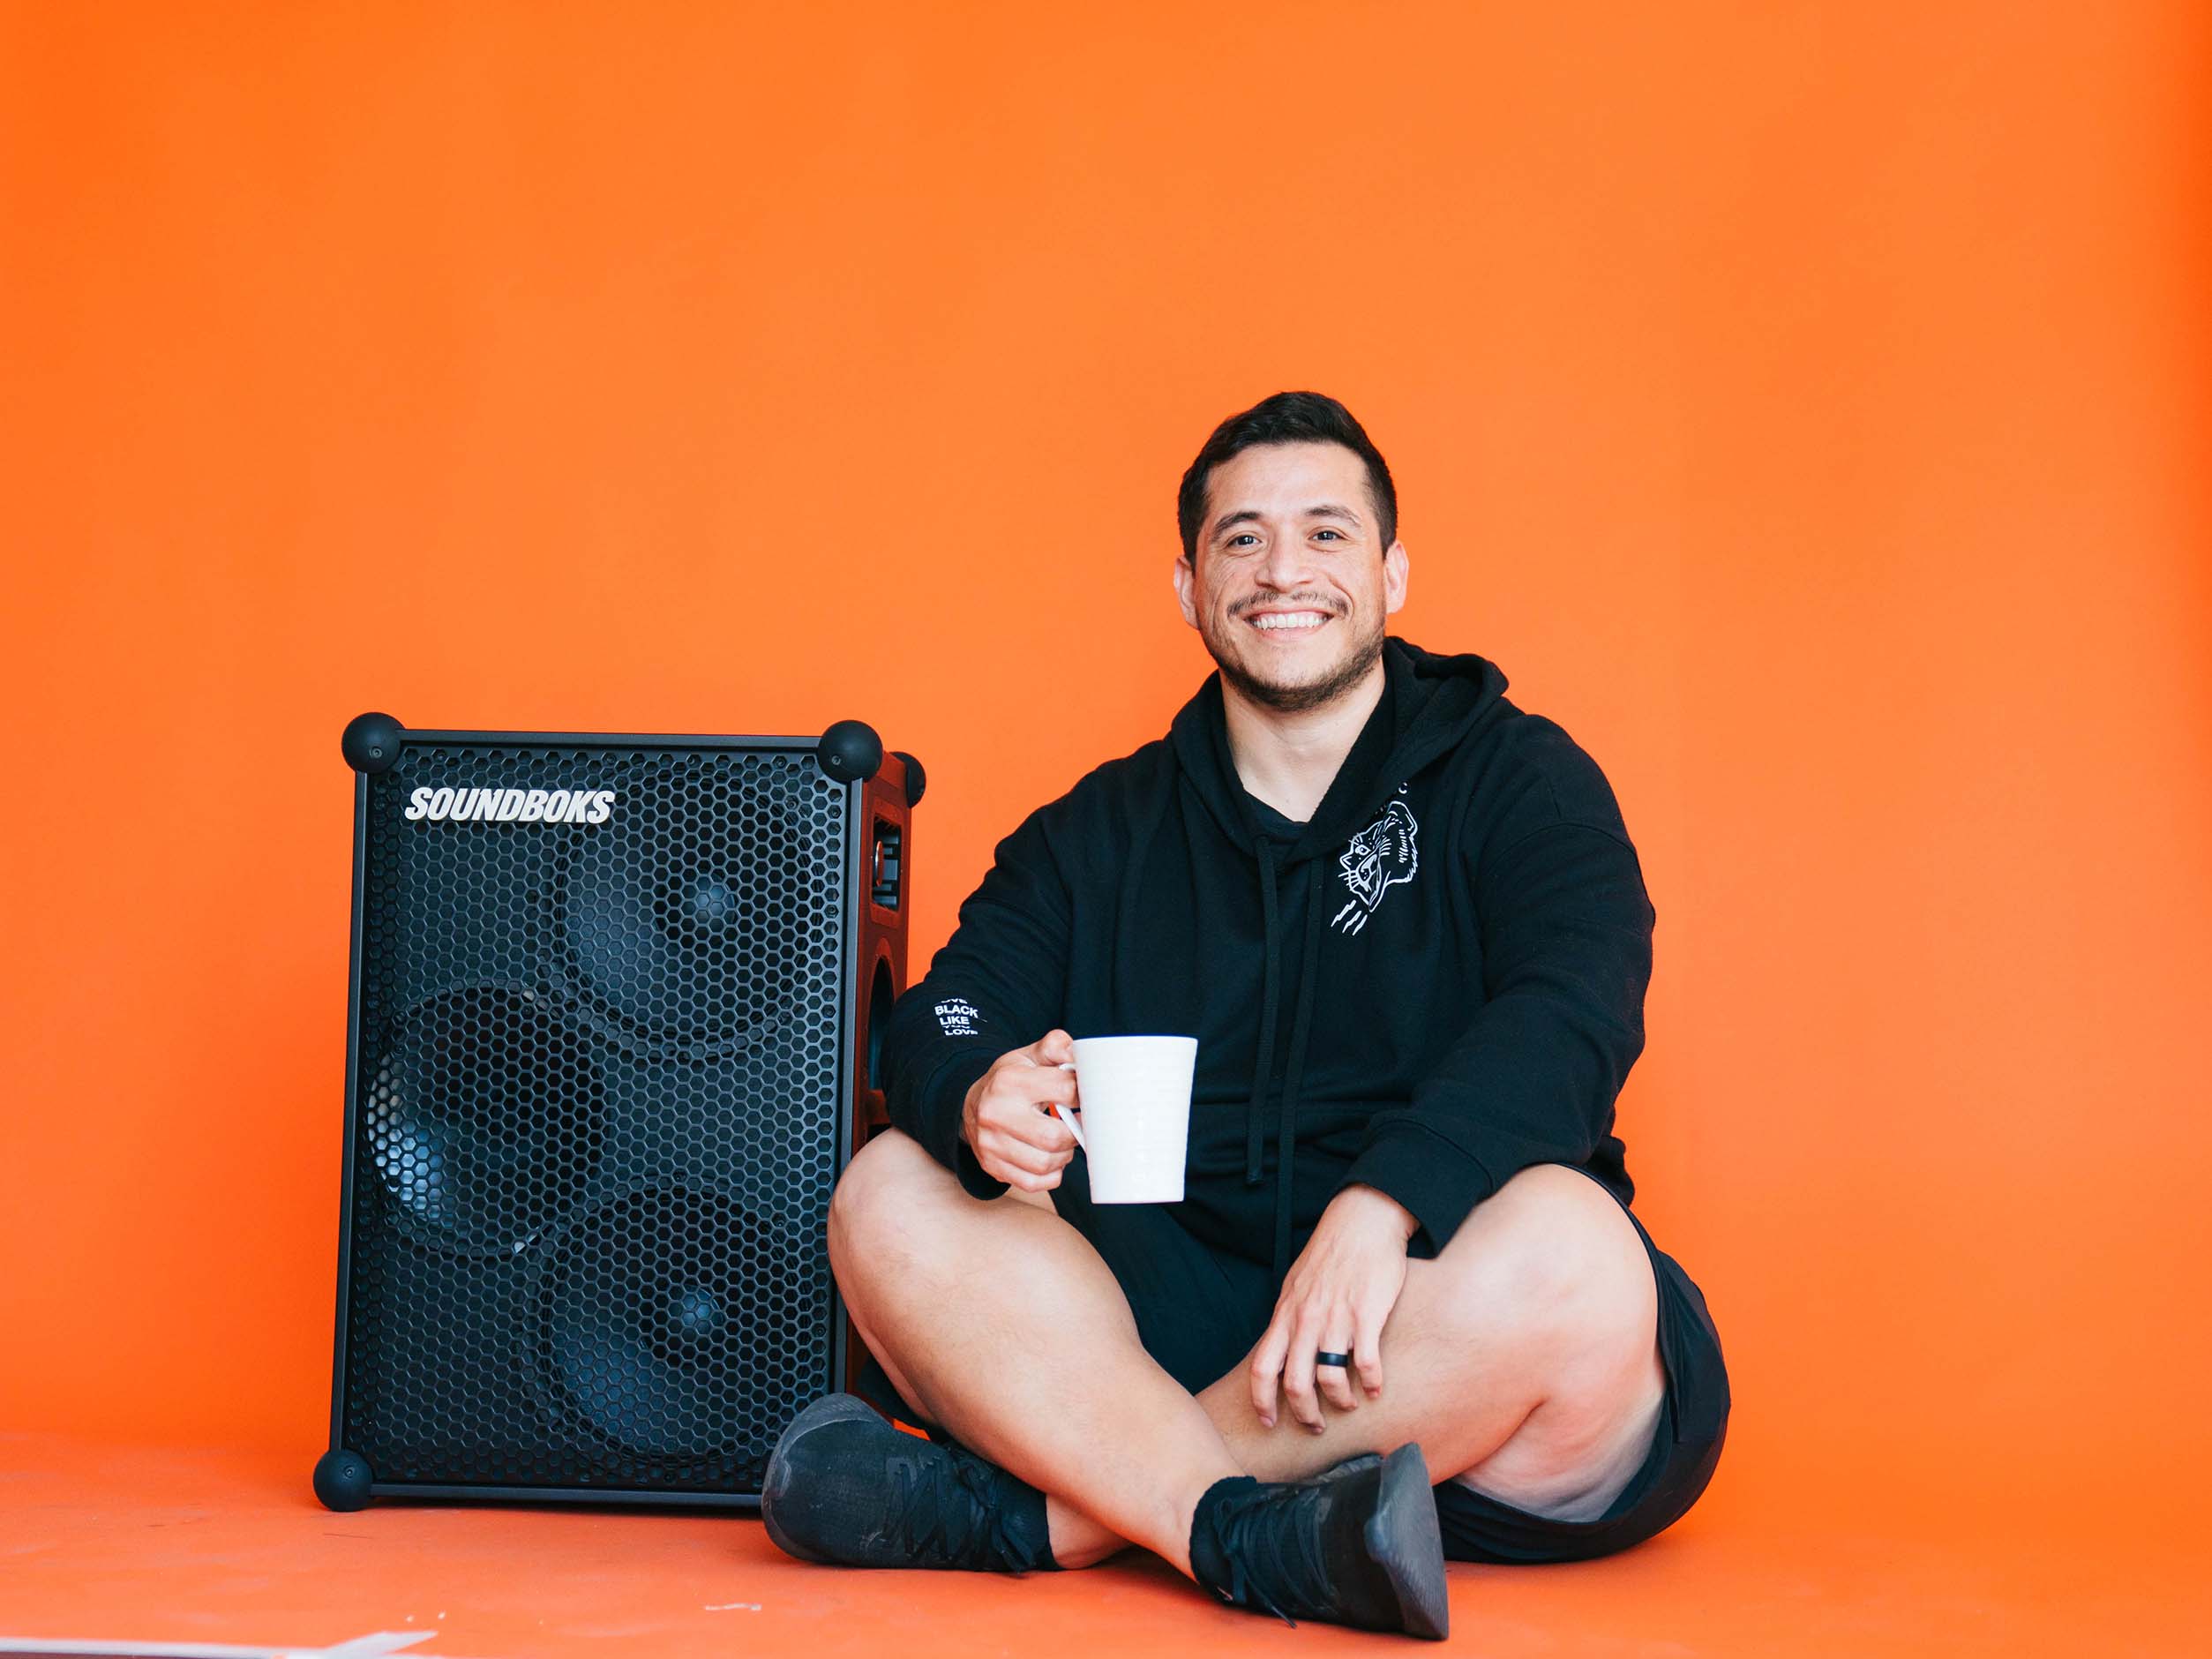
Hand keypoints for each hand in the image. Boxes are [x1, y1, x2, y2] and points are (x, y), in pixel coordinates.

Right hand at [960, 1029, 1081, 1192]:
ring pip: (1045, 1164)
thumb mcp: (1028, 1056)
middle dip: (1075, 1133)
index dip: (1084, 1094)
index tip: (1084, 1097)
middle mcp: (997, 1114)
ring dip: (1064, 1155)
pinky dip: (1051, 1175)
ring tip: (1063, 1141)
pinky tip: (1050, 1158)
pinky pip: (1034, 1183)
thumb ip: (1056, 1046)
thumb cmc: (1008, 1080)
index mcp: (1010, 1081)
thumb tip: (1076, 1055)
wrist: (971, 1104)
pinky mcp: (993, 1167)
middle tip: (1077, 1124)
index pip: (1065, 1090)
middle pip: (1054, 1137)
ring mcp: (992, 1144)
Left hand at [1249, 1184, 1417, 1431]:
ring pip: (1330, 1379)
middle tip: (1316, 1426)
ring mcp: (1336, 1319)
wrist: (1360, 1222)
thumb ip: (1289, 1319)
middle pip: (1296, 1384)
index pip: (1262, 1369)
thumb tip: (1283, 1349)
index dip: (1262, 1402)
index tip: (1270, 1423)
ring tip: (1348, 1403)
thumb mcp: (1295, 1286)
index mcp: (1286, 1316)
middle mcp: (1306, 1321)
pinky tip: (1375, 1388)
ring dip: (1340, 1401)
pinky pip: (1365, 1362)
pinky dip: (1371, 1383)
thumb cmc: (1328, 1254)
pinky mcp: (1366, 1315)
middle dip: (1305, 1415)